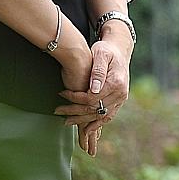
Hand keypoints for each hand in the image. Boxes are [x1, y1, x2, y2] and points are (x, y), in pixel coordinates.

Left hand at [56, 36, 130, 156]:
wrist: (119, 50)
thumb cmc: (107, 50)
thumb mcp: (101, 54)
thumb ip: (98, 71)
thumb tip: (94, 89)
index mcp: (116, 83)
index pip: (92, 97)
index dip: (75, 98)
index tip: (62, 94)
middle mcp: (120, 94)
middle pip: (95, 109)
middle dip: (75, 112)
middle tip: (58, 112)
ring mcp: (120, 99)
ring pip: (100, 116)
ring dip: (83, 121)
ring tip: (67, 122)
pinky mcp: (118, 101)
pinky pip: (107, 116)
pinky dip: (96, 123)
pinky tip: (86, 129)